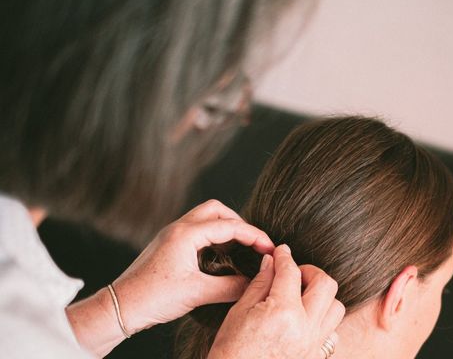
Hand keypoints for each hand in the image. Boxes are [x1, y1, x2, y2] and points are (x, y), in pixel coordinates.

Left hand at [67, 199, 273, 356]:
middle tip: (253, 242)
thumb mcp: (197, 294)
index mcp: (187, 234)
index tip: (269, 248)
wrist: (120, 307)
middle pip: (216, 210)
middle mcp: (178, 228)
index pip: (229, 226)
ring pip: (205, 217)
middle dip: (239, 222)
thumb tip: (254, 284)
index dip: (254, 235)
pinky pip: (195, 229)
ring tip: (240, 246)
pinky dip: (212, 235)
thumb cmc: (152, 298)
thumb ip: (230, 287)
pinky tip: (218, 254)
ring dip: (224, 227)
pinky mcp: (167, 244)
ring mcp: (171, 235)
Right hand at [209, 245, 345, 358]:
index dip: (285, 257)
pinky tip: (303, 318)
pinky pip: (331, 330)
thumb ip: (261, 283)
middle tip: (294, 273)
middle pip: (326, 284)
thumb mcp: (239, 312)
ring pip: (336, 307)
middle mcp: (305, 329)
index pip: (292, 272)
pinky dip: (322, 319)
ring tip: (300, 296)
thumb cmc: (231, 353)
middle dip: (310, 271)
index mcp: (283, 314)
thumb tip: (272, 261)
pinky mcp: (315, 357)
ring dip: (321, 296)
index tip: (281, 252)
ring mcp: (313, 345)